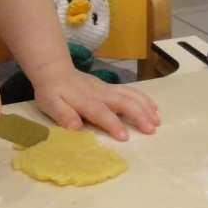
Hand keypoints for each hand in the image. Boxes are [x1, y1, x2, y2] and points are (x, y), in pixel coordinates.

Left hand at [29, 64, 159, 140]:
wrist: (54, 70)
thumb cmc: (52, 92)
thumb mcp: (50, 104)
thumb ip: (63, 115)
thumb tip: (75, 127)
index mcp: (85, 101)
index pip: (102, 113)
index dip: (113, 124)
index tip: (125, 137)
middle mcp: (100, 94)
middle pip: (123, 102)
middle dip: (139, 115)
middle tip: (152, 129)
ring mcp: (107, 89)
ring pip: (130, 95)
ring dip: (145, 107)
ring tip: (157, 121)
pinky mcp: (111, 87)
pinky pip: (130, 91)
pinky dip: (143, 98)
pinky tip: (153, 107)